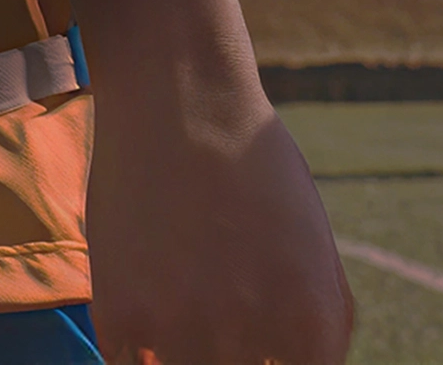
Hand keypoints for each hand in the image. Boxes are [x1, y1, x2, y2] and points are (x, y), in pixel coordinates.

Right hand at [87, 78, 355, 364]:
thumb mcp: (315, 247)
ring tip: (189, 300)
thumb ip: (320, 325)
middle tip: (221, 308)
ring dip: (187, 353)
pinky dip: (141, 353)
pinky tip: (151, 305)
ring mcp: (183, 332)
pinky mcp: (122, 321)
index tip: (266, 347)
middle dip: (235, 356)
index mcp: (312, 320)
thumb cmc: (258, 171)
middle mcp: (253, 335)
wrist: (183, 103)